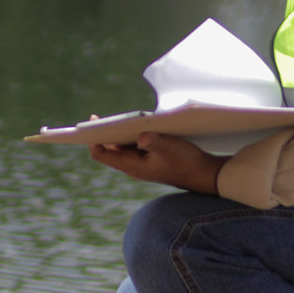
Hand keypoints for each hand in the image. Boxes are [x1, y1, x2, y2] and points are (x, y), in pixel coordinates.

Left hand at [88, 132, 225, 193]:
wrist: (202, 175)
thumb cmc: (185, 162)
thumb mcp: (169, 148)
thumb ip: (153, 141)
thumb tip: (140, 137)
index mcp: (132, 166)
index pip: (102, 155)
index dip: (93, 141)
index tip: (91, 125)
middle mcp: (133, 167)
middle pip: (108, 151)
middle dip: (102, 135)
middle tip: (97, 117)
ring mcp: (140, 164)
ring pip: (120, 148)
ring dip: (116, 134)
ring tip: (114, 119)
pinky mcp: (148, 160)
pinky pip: (132, 147)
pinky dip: (129, 136)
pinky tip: (134, 125)